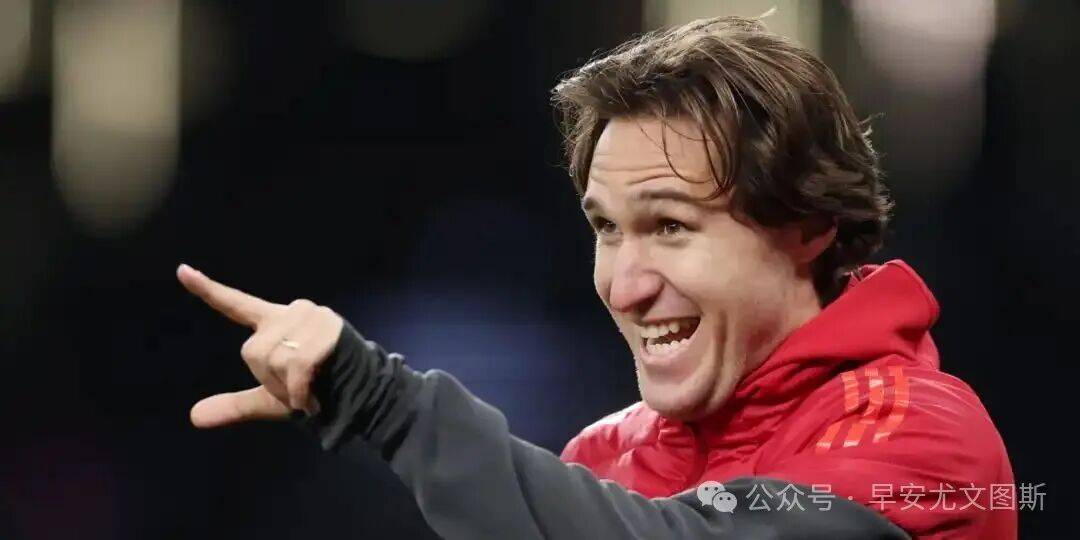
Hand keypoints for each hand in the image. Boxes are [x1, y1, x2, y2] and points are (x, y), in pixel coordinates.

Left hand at [177, 263, 343, 427]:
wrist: (357, 398)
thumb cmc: (316, 391)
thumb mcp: (270, 399)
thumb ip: (234, 404)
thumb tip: (193, 417)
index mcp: (274, 323)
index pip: (236, 305)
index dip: (208, 290)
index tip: (181, 271)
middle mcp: (291, 312)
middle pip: (253, 351)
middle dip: (270, 380)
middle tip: (297, 389)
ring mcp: (311, 317)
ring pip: (274, 359)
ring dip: (288, 387)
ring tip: (310, 388)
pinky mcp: (327, 329)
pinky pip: (295, 365)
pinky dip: (299, 391)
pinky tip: (312, 399)